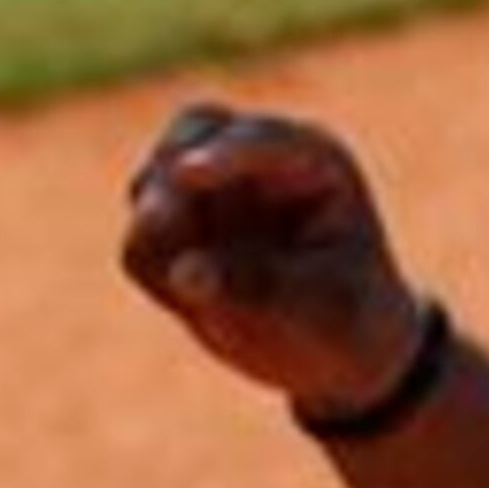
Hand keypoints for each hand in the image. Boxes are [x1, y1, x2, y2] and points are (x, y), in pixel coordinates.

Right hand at [120, 103, 437, 417]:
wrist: (336, 355)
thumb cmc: (347, 320)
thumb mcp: (320, 311)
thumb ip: (257, 288)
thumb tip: (185, 272)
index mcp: (315, 163)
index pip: (263, 139)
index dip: (224, 153)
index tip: (187, 172)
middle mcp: (258, 163)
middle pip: (192, 132)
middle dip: (169, 177)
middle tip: (155, 225)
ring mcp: (213, 192)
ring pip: (152, 186)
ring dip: (156, 235)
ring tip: (195, 297)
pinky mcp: (178, 230)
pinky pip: (140, 245)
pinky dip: (152, 271)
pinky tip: (191, 303)